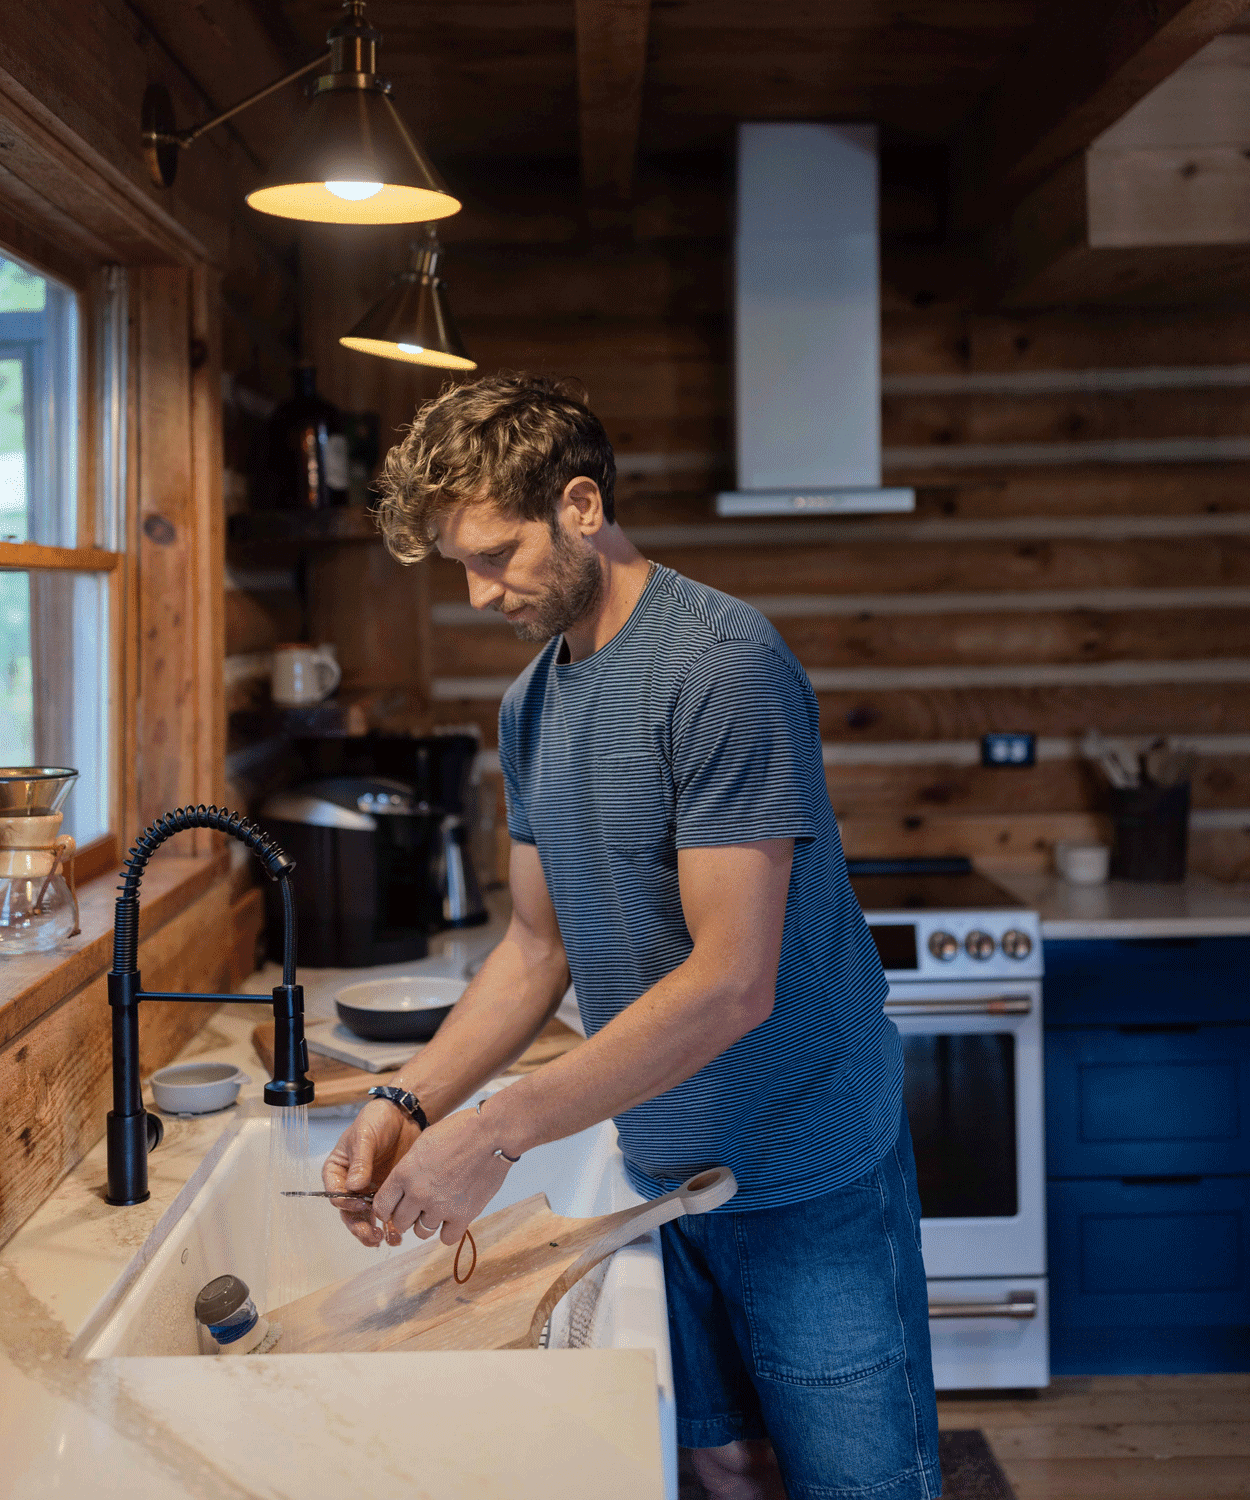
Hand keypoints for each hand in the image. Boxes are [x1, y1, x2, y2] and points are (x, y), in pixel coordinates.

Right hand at [322, 1099, 421, 1247]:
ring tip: (385, 1239)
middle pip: (349, 1212)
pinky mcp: (388, 1193)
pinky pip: (386, 1214)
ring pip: (366, 1219)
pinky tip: (398, 1234)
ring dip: (373, 1232)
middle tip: (371, 1235)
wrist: (403, 1115)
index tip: (361, 1203)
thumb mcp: (365, 1135)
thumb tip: (354, 1187)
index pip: (335, 1193)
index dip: (346, 1202)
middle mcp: (350, 1185)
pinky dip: (390, 1226)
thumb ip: (360, 1161)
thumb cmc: (377, 1120)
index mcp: (338, 1171)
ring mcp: (369, 1191)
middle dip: (359, 1227)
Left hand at [371, 1105, 511, 1247]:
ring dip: (428, 1223)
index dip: (386, 1209)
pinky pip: (446, 1238)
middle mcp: (418, 1193)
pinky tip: (453, 1217)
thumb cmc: (458, 1131)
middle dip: (407, 1216)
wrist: (490, 1133)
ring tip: (439, 1208)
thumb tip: (404, 1186)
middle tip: (418, 1207)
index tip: (393, 1208)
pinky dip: (448, 1230)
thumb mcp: (423, 1143)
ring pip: (422, 1232)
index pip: (382, 1206)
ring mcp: (440, 1207)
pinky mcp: (463, 1215)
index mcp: (404, 1173)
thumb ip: (409, 1168)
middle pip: (400, 1223)